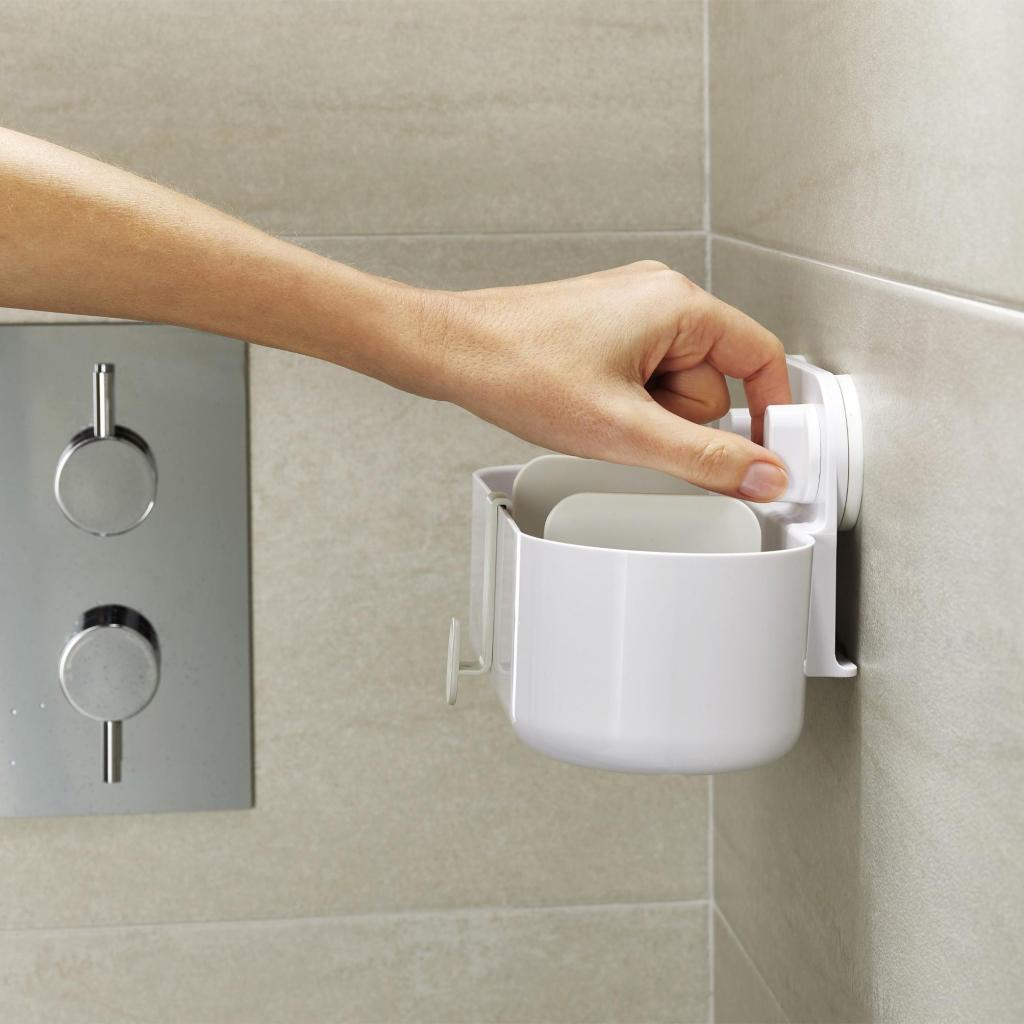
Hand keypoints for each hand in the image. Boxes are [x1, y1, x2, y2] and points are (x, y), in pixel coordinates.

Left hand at [424, 261, 791, 500]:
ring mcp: (629, 311)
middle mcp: (659, 296)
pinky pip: (642, 378)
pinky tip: (586, 404)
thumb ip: (704, 457)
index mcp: (678, 304)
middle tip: (628, 425)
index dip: (770, 412)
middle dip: (677, 419)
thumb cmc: (520, 369)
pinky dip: (625, 403)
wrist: (453, 352)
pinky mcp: (605, 330)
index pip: (762, 357)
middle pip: (712, 381)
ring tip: (597, 412)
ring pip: (673, 386)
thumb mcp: (625, 431)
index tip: (767, 455)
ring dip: (646, 415)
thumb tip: (763, 473)